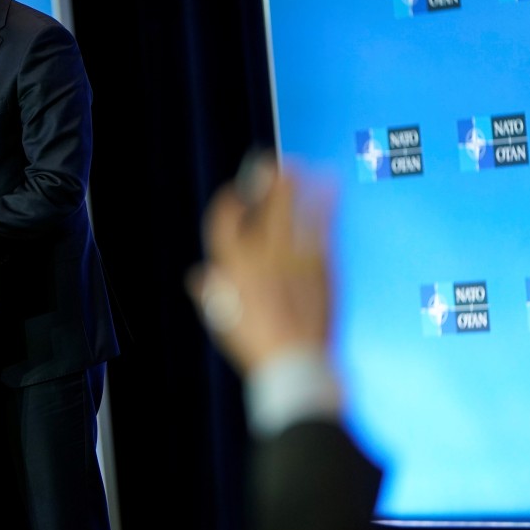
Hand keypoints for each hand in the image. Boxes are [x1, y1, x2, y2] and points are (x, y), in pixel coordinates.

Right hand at [185, 152, 334, 375]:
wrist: (295, 365)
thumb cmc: (254, 346)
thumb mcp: (223, 321)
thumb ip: (211, 294)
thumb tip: (199, 277)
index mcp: (233, 268)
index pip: (225, 224)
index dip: (228, 205)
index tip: (234, 194)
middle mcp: (263, 257)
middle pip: (264, 208)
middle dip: (266, 182)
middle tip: (271, 163)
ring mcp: (295, 260)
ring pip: (296, 213)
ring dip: (298, 186)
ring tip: (301, 167)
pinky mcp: (321, 268)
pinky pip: (323, 228)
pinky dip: (326, 207)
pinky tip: (330, 192)